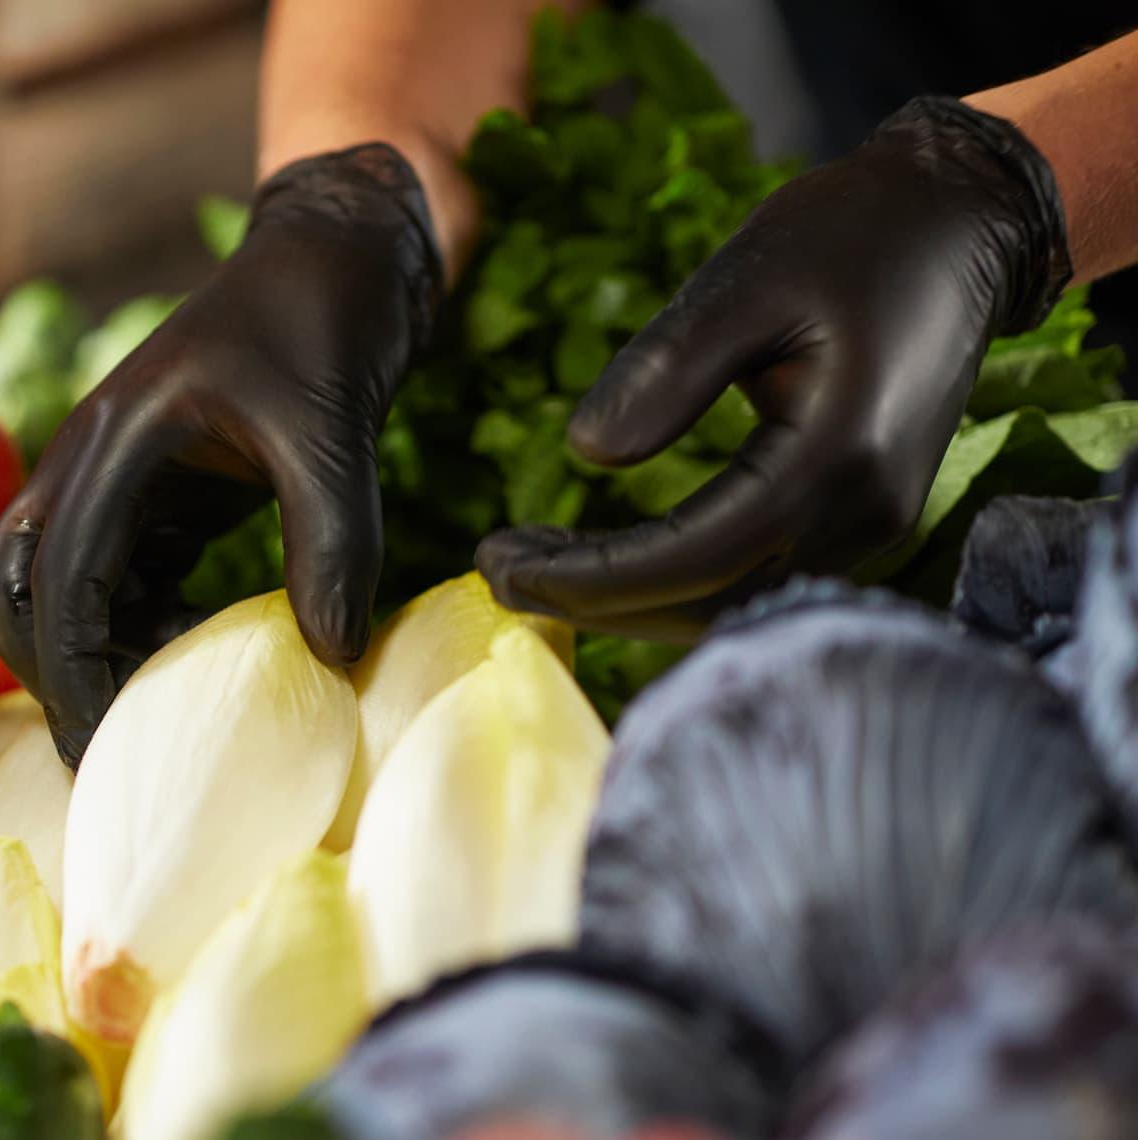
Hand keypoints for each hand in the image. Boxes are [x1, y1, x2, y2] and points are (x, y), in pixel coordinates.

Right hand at [0, 143, 441, 765]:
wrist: (339, 247)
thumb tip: (329, 654)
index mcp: (112, 441)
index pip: (58, 580)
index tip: (104, 748)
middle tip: (108, 744)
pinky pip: (111, 575)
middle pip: (11, 587)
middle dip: (47, 669)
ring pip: (51, 586)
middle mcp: (91, 459)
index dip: (73, 672)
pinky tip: (194, 648)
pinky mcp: (152, 489)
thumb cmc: (325, 315)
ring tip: (162, 701)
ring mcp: (116, 474)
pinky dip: (133, 625)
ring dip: (89, 650)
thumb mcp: (334, 427)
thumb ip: (333, 540)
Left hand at [477, 97, 1072, 638]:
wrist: (960, 225)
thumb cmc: (849, 235)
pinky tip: (603, 559)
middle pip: (705, 601)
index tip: (495, 561)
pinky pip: (752, 575)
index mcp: (834, 457)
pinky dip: (672, 580)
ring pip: (727, 601)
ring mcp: (870, 526)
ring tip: (529, 566)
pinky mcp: (859, 518)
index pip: (688, 559)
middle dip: (591, 600)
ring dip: (626, 600)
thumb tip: (584, 454)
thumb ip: (665, 371)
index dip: (587, 577)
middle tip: (492, 571)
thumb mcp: (744, 280)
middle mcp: (863, 515)